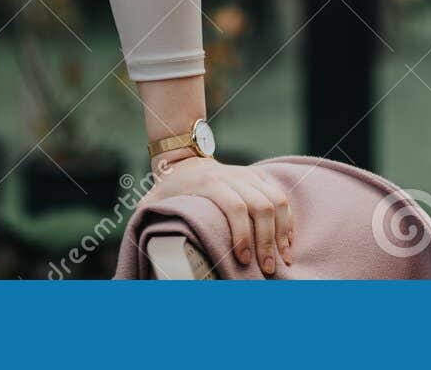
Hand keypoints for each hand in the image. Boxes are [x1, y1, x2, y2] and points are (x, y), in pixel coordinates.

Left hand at [145, 153, 293, 273]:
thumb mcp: (152, 201)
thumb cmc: (168, 188)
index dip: (242, 234)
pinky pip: (280, 196)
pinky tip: (287, 242)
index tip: (242, 260)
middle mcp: (233, 176)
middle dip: (266, 241)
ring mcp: (249, 174)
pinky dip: (287, 220)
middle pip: (261, 206)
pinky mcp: (259, 176)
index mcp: (208, 182)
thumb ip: (147, 220)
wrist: (184, 159)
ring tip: (282, 260)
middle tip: (266, 269)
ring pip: (276, 201)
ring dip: (282, 232)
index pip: (234, 207)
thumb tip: (143, 250)